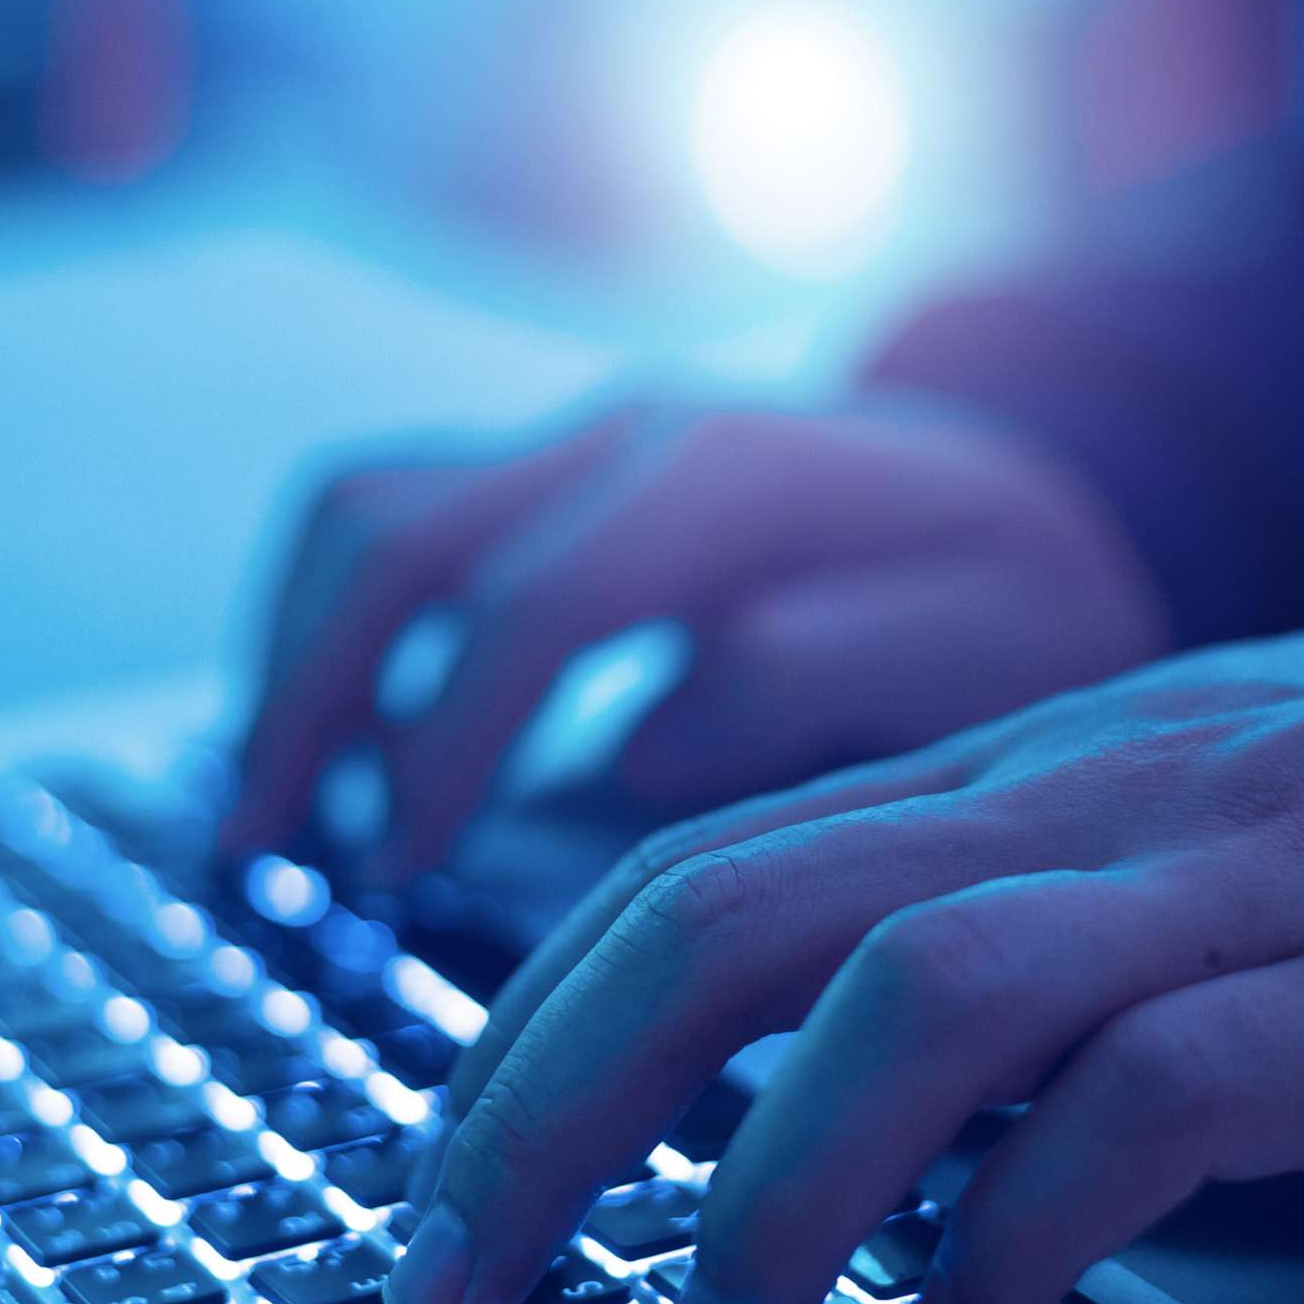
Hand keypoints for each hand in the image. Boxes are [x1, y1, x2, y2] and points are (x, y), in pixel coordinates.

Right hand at [217, 403, 1169, 880]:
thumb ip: (821, 684)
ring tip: (280, 816)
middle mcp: (628, 430)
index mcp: (730, 475)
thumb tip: (631, 757)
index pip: (531, 602)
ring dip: (298, 656)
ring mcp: (579, 440)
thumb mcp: (988, 656)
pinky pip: (392, 520)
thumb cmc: (1023, 603)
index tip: (396, 874)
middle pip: (396, 531)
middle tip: (267, 858)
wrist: (1036, 494)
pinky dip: (332, 628)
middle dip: (311, 699)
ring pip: (363, 505)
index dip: (444, 743)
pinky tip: (337, 750)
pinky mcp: (552, 477)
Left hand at [383, 560, 1303, 1303]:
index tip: (440, 1186)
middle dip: (544, 1115)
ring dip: (771, 1184)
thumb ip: (966, 924)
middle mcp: (1067, 813)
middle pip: (728, 920)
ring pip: (917, 991)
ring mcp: (1218, 895)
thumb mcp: (1135, 823)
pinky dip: (1025, 1227)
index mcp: (994, 776)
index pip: (683, 875)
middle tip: (451, 1281)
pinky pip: (1151, 1103)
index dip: (517, 1036)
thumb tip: (776, 1106)